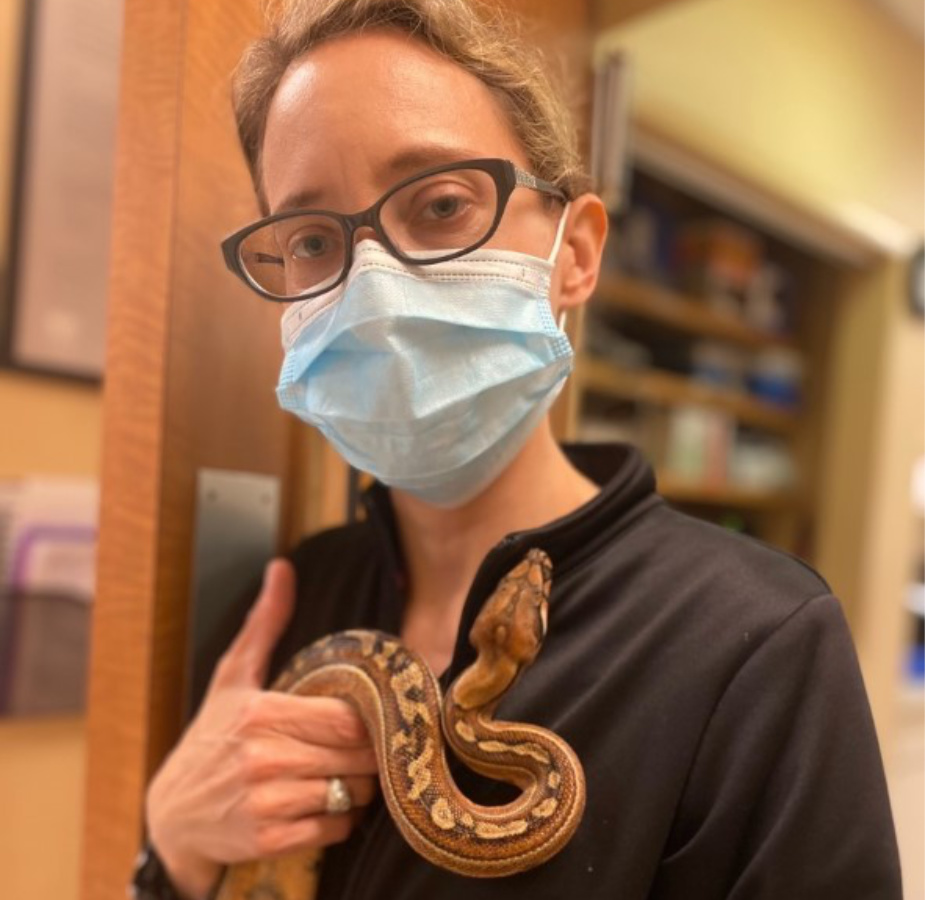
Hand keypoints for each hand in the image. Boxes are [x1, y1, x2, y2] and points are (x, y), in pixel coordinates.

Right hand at [145, 559, 378, 899]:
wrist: (173, 813)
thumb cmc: (212, 737)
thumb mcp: (234, 677)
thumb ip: (265, 623)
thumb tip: (282, 568)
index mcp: (261, 712)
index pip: (347, 718)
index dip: (368, 720)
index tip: (369, 718)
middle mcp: (263, 757)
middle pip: (356, 756)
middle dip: (369, 754)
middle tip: (363, 749)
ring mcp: (264, 802)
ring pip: (350, 793)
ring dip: (358, 787)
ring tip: (345, 775)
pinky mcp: (267, 840)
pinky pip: (333, 827)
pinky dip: (340, 819)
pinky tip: (327, 804)